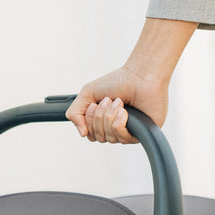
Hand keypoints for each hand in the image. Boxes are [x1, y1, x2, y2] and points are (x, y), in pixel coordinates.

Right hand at [66, 17, 196, 143]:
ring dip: (110, 116)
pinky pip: (122, 137)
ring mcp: (127, 133)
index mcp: (103, 122)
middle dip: (100, 116)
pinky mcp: (139, 134)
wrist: (140, 76)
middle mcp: (115, 130)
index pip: (90, 134)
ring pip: (109, 138)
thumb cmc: (118, 82)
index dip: (89, 120)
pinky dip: (120, 122)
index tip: (94, 104)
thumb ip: (74, 113)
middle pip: (98, 137)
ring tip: (119, 102)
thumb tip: (81, 133)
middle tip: (108, 100)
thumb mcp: (87, 93)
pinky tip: (125, 111)